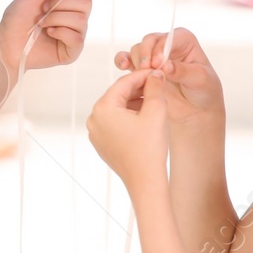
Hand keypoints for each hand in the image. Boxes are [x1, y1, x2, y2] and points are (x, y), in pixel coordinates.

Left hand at [0, 0, 95, 75]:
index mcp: (70, 1)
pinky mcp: (73, 50)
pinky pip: (76, 38)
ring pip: (80, 19)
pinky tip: (49, 33)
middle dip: (60, 3)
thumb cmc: (19, 17)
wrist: (7, 41)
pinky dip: (60, 32)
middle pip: (86, 2)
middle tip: (43, 8)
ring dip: (55, 17)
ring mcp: (76, 34)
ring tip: (42, 22)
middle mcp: (77, 16)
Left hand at [87, 66, 171, 195]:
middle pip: (119, 95)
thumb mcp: (156, 112)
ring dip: (135, 103)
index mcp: (102, 108)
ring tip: (155, 101)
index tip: (157, 71)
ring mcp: (96, 132)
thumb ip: (155, 87)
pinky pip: (115, 123)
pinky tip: (146, 117)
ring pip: (118, 109)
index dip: (142, 75)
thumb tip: (154, 73)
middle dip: (139, 89)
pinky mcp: (102, 143)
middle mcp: (94, 119)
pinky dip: (129, 117)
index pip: (123, 83)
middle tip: (158, 84)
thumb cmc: (150, 149)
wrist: (145, 182)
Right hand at [113, 27, 224, 129]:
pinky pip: (127, 59)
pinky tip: (123, 66)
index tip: (159, 63)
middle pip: (149, 41)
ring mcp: (152, 56)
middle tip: (148, 69)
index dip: (161, 48)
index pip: (168, 38)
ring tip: (142, 76)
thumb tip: (167, 66)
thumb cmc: (204, 91)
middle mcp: (166, 46)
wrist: (196, 110)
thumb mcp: (201, 80)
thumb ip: (184, 71)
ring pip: (137, 50)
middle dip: (146, 54)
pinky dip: (122, 61)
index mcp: (184, 41)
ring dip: (137, 61)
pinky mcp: (141, 69)